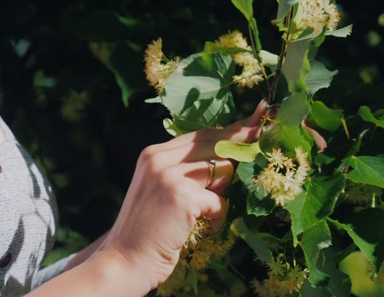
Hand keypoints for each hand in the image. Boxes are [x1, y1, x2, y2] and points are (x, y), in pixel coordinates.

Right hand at [95, 99, 267, 290]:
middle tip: (258, 151)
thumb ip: (190, 170)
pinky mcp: (181, 196)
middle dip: (241, 153)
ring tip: (203, 213)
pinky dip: (217, 218)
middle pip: (217, 144)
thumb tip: (234, 157)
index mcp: (155, 153)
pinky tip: (204, 228)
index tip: (258, 121)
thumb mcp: (165, 189)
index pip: (203, 134)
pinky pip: (220, 202)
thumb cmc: (151, 229)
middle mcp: (159, 158)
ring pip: (222, 170)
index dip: (233, 130)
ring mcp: (169, 175)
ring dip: (221, 196)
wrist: (125, 261)